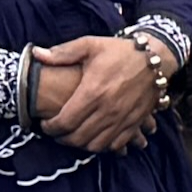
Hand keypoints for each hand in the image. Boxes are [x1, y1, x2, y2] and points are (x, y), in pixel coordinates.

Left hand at [28, 35, 159, 151]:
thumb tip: (36, 54)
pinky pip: (116, 144)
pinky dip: (103, 146)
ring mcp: (123, 118)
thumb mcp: (90, 45)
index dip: (50, 127)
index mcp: (93, 91)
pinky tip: (95, 138)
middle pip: (78, 138)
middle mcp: (108, 109)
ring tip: (73, 136)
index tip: (45, 124)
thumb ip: (62, 53)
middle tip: (56, 132)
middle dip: (62, 139)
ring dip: (81, 145)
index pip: (64, 121)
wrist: (155, 58)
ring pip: (96, 145)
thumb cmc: (120, 51)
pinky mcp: (135, 123)